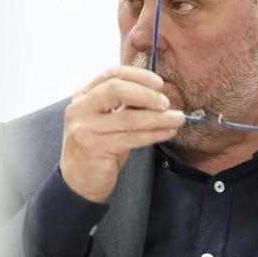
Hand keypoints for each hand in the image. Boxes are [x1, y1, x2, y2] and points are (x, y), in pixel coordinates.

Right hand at [59, 67, 184, 202]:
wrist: (80, 182)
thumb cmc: (98, 147)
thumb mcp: (106, 120)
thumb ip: (124, 105)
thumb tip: (159, 94)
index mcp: (83, 96)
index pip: (111, 75)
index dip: (138, 75)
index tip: (159, 83)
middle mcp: (79, 109)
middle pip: (117, 90)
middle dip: (147, 95)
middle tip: (166, 103)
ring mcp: (84, 129)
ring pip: (128, 117)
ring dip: (158, 117)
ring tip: (177, 118)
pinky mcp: (95, 148)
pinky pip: (132, 138)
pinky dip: (154, 134)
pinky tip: (167, 132)